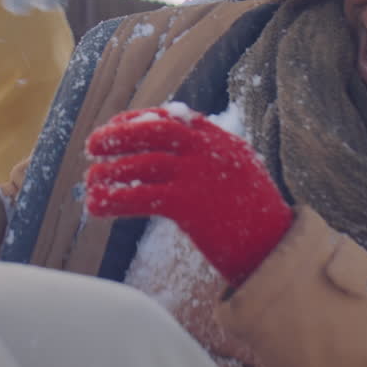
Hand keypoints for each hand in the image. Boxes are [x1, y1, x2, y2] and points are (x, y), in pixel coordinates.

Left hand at [85, 105, 292, 284]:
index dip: (138, 120)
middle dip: (117, 135)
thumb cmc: (256, 216)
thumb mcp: (238, 175)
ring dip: (110, 171)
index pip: (171, 117)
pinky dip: (113, 200)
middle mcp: (207, 151)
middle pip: (151, 131)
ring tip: (90, 181)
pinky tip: (95, 205)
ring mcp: (197, 176)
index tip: (115, 126)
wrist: (276, 248)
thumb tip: (174, 158)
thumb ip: (210, 161)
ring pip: (141, 165)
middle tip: (91, 145)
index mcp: (219, 139)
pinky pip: (141, 197)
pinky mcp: (188, 205)